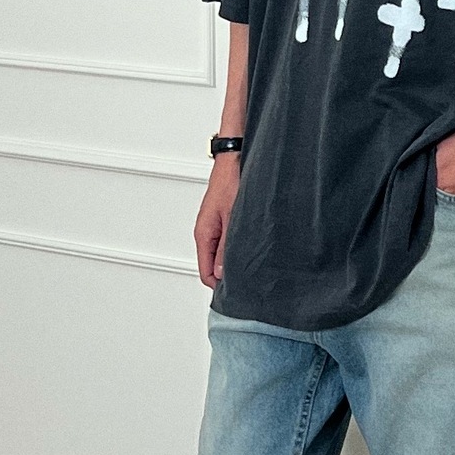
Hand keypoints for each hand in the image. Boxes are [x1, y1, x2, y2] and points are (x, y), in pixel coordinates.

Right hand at [193, 156, 239, 285]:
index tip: (236, 295)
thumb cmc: (232, 182)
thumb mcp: (233, 218)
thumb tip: (222, 273)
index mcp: (203, 234)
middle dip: (227, 277)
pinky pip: (226, 244)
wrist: (235, 159)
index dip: (220, 287)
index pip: (206, 273)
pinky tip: (250, 250)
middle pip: (212, 267)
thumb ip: (227, 248)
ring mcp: (214, 227)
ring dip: (232, 263)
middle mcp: (206, 232)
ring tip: (251, 269)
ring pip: (220, 256)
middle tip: (248, 285)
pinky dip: (235, 250)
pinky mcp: (223, 220)